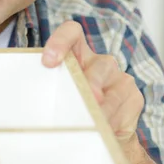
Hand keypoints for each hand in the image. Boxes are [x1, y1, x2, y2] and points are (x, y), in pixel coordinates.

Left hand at [42, 21, 143, 144]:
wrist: (102, 131)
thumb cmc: (72, 109)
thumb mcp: (58, 96)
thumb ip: (50, 91)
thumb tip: (29, 105)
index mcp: (78, 55)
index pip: (72, 32)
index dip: (61, 41)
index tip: (48, 62)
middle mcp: (101, 63)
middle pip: (99, 65)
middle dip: (91, 84)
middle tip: (87, 99)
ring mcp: (120, 79)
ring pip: (113, 92)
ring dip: (100, 110)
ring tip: (91, 124)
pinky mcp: (133, 98)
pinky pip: (122, 110)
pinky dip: (110, 123)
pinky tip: (101, 130)